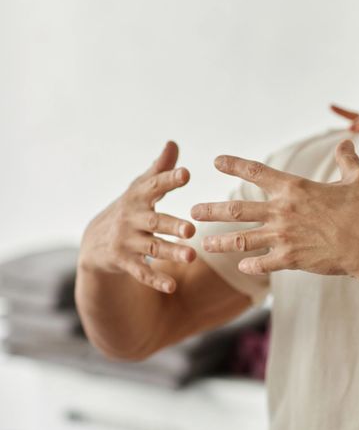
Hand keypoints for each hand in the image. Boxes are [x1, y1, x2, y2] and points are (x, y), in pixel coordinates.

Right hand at [78, 141, 196, 292]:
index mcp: (138, 198)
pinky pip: (142, 272)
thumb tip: (173, 143)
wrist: (94, 243)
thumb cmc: (129, 210)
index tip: (186, 173)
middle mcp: (132, 219)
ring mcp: (127, 242)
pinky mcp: (124, 262)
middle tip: (192, 229)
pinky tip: (172, 285)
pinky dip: (156, 279)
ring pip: (153, 247)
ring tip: (192, 256)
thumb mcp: (140, 189)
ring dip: (172, 252)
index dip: (169, 179)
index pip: (154, 186)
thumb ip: (159, 170)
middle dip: (172, 225)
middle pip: (155, 221)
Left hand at [192, 140, 358, 276]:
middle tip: (192, 211)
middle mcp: (282, 211)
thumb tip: (346, 144)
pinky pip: (262, 263)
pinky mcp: (290, 259)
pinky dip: (250, 265)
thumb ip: (347, 161)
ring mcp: (283, 236)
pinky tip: (243, 266)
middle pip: (237, 209)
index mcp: (295, 188)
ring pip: (241, 239)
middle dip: (212, 210)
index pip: (257, 171)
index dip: (235, 164)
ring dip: (220, 242)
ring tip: (205, 245)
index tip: (217, 162)